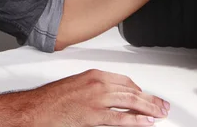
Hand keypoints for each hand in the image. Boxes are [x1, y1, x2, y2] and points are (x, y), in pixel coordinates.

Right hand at [20, 69, 168, 125]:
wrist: (35, 108)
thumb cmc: (51, 98)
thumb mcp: (76, 85)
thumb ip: (94, 88)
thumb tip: (108, 96)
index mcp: (94, 74)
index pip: (125, 80)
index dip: (140, 89)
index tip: (147, 95)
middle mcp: (98, 84)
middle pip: (132, 91)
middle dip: (150, 99)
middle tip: (161, 105)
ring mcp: (96, 99)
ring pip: (130, 102)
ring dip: (149, 109)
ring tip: (159, 114)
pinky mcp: (93, 115)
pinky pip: (120, 118)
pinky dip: (136, 121)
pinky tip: (146, 123)